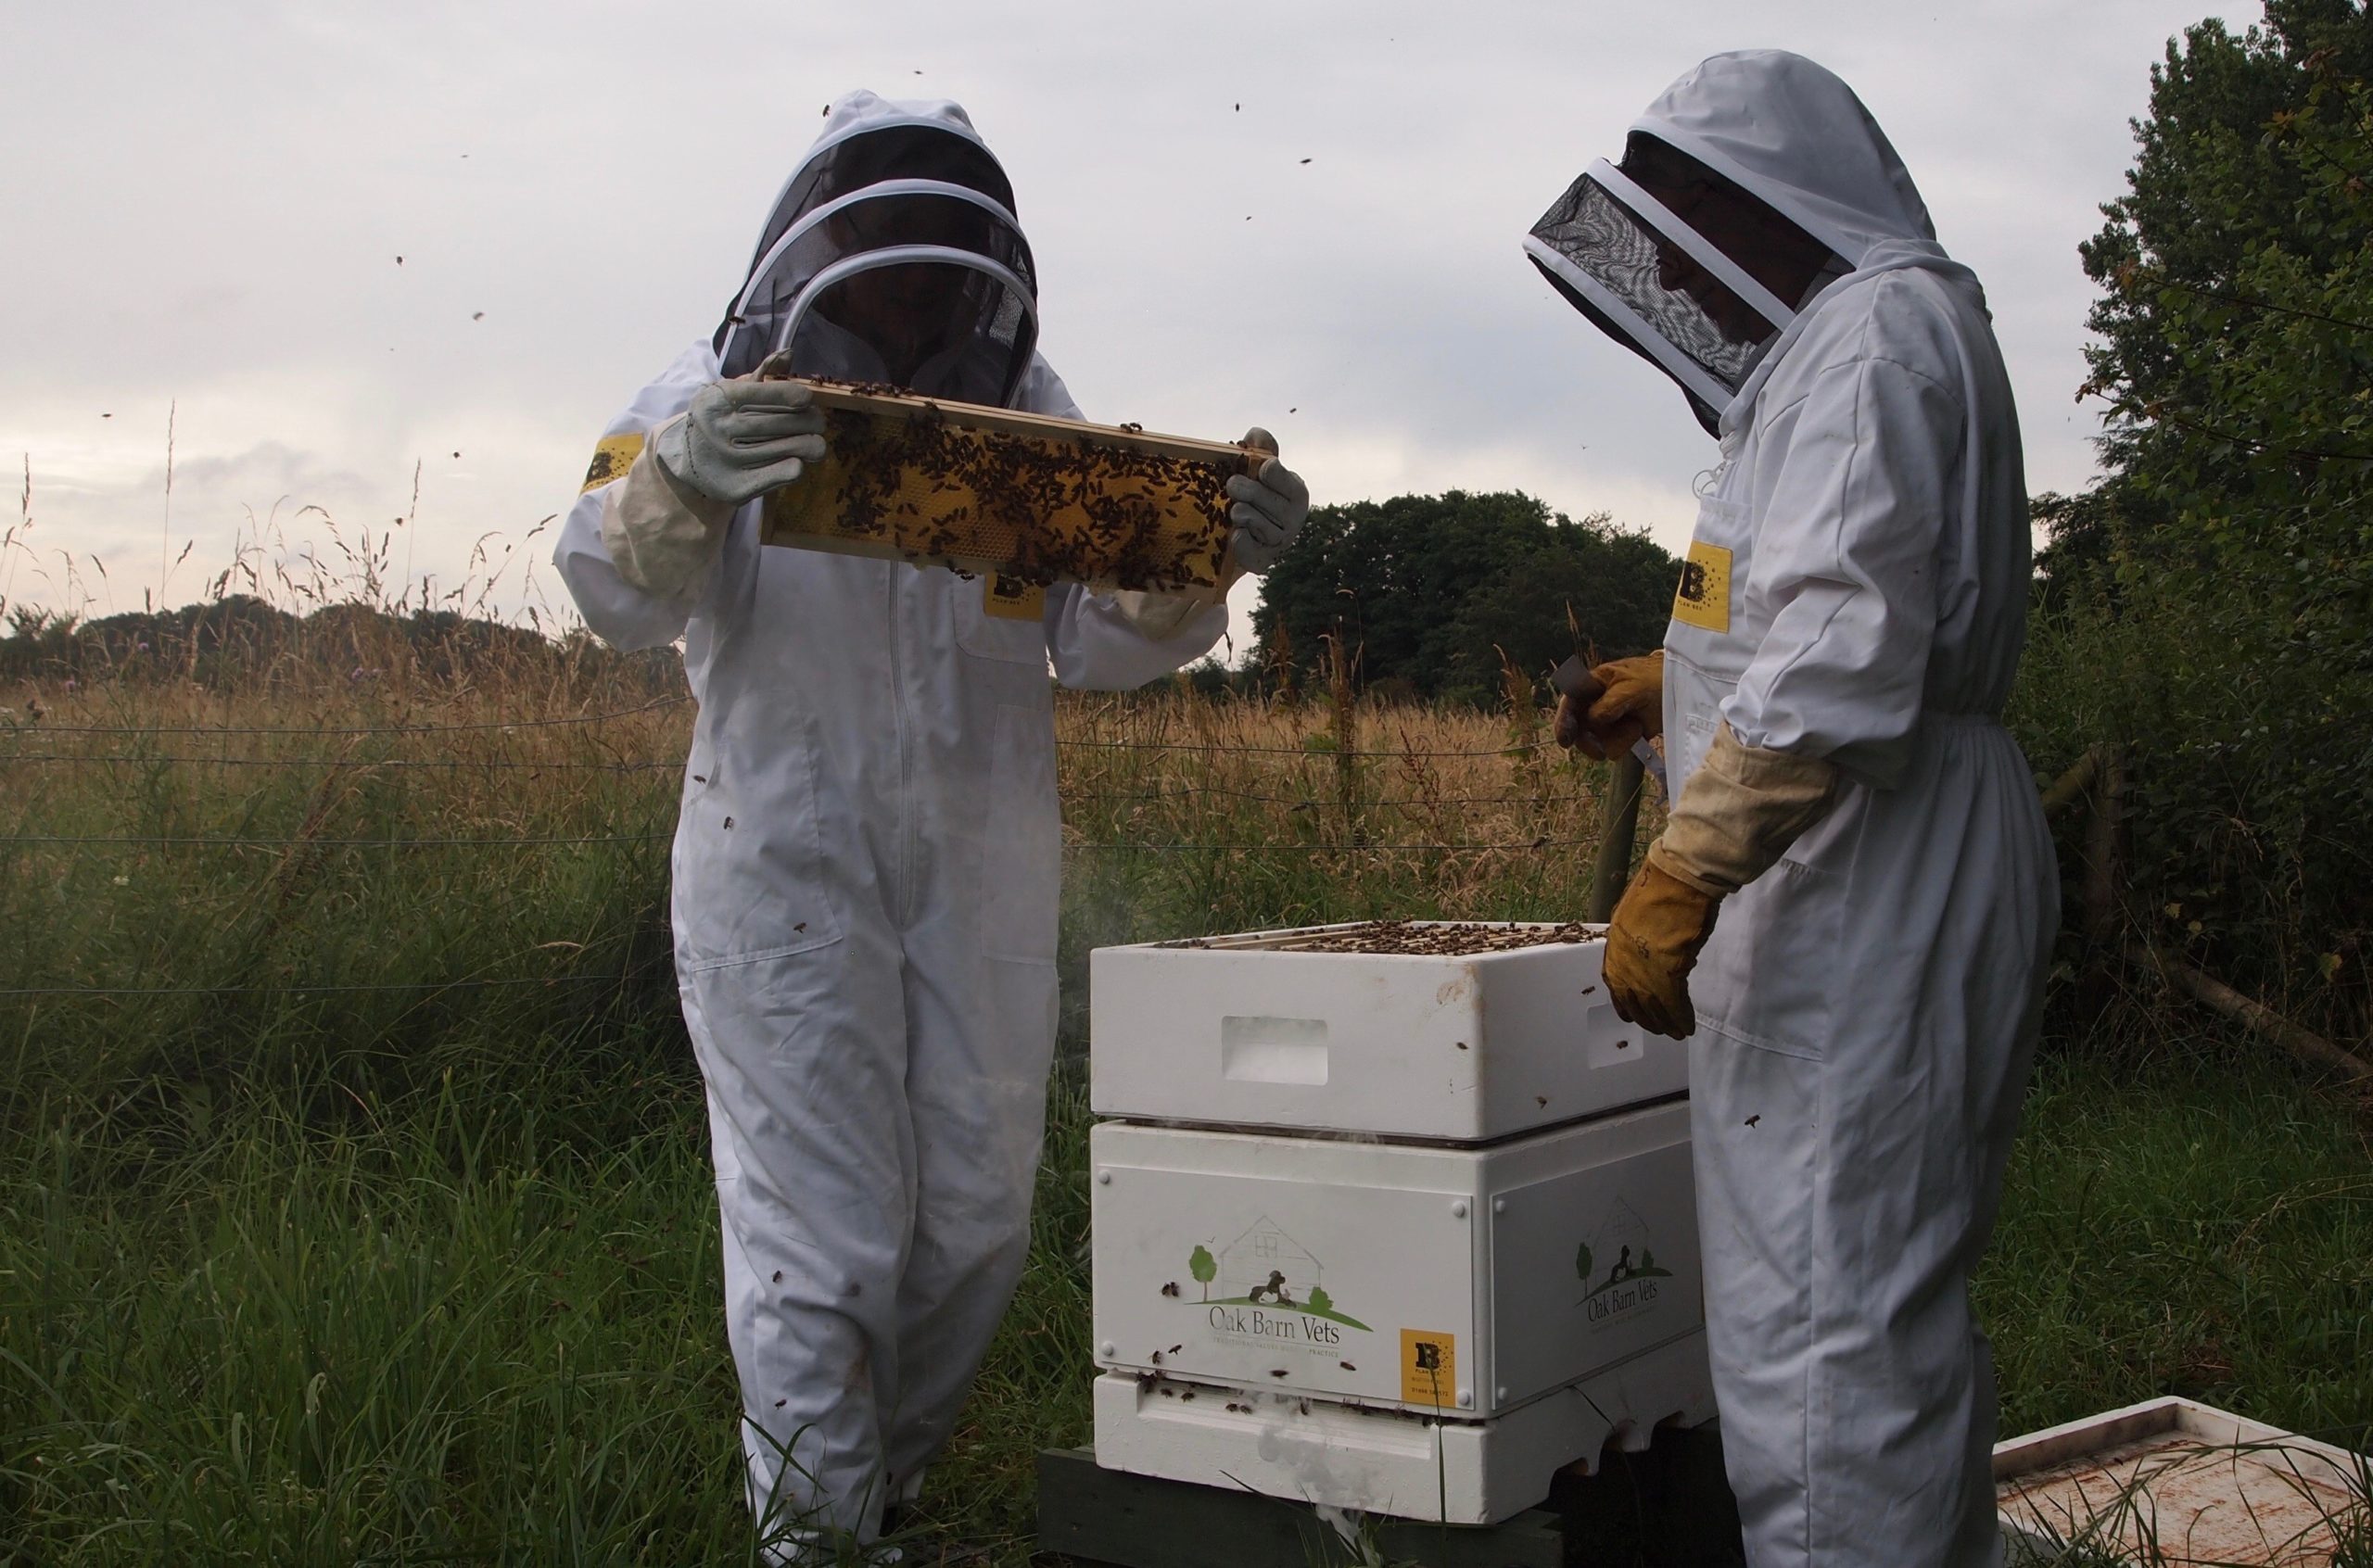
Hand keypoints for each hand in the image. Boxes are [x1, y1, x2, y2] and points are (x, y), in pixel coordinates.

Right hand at [652, 361, 827, 506]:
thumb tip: (789, 354)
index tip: (806, 398)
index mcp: (716, 400)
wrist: (685, 460)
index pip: (761, 393)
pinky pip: (785, 473)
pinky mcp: (737, 487)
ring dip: (811, 444)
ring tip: (813, 442)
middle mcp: (719, 429)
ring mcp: (727, 460)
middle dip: (811, 421)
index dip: (790, 394)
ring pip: (791, 448)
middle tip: (818, 422)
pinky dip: (797, 465)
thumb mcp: (730, 393)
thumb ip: (761, 374)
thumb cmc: (718, 420)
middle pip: (783, 423)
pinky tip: (796, 460)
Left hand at [1226, 427, 1309, 574]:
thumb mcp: (1260, 472)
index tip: (1260, 471)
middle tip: (1233, 486)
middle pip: (1260, 496)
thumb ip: (1262, 449)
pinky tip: (1236, 534)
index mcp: (1297, 491)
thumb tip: (1254, 434)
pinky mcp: (1262, 561)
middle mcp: (1294, 518)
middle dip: (1242, 489)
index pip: (1274, 472)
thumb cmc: (1257, 498)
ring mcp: (1280, 542)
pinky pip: (1246, 546)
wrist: (1246, 539)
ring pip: (1252, 520)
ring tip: (1236, 511)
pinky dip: (1238, 539)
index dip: (1263, 470)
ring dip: (1238, 513)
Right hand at [1555, 651, 1664, 758]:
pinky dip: (1625, 744)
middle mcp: (1594, 703)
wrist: (1680, 691)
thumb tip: (1592, 721)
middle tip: (1599, 752)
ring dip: (1615, 739)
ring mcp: (1606, 721)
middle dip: (1590, 741)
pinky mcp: (1618, 735)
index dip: (1563, 721)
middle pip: (1577, 728)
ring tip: (1635, 727)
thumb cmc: (1655, 680)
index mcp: (1593, 684)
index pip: (1570, 701)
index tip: (1566, 740)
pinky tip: (1638, 731)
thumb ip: (1608, 704)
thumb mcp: (1631, 688)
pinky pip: (1611, 748)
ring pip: (1594, 741)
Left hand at [1600, 852, 1719, 1038]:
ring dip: (1665, 1023)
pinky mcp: (1668, 975)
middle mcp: (1623, 964)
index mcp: (1613, 948)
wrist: (1676, 881)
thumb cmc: (1659, 890)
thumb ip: (1638, 938)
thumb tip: (1650, 952)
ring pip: (1653, 1008)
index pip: (1615, 986)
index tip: (1629, 1016)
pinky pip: (1674, 1005)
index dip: (1624, 1004)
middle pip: (1634, 1001)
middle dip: (1647, 1018)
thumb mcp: (1634, 916)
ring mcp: (1643, 972)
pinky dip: (1682, 1018)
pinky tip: (1687, 1026)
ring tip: (1674, 1033)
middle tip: (1658, 1029)